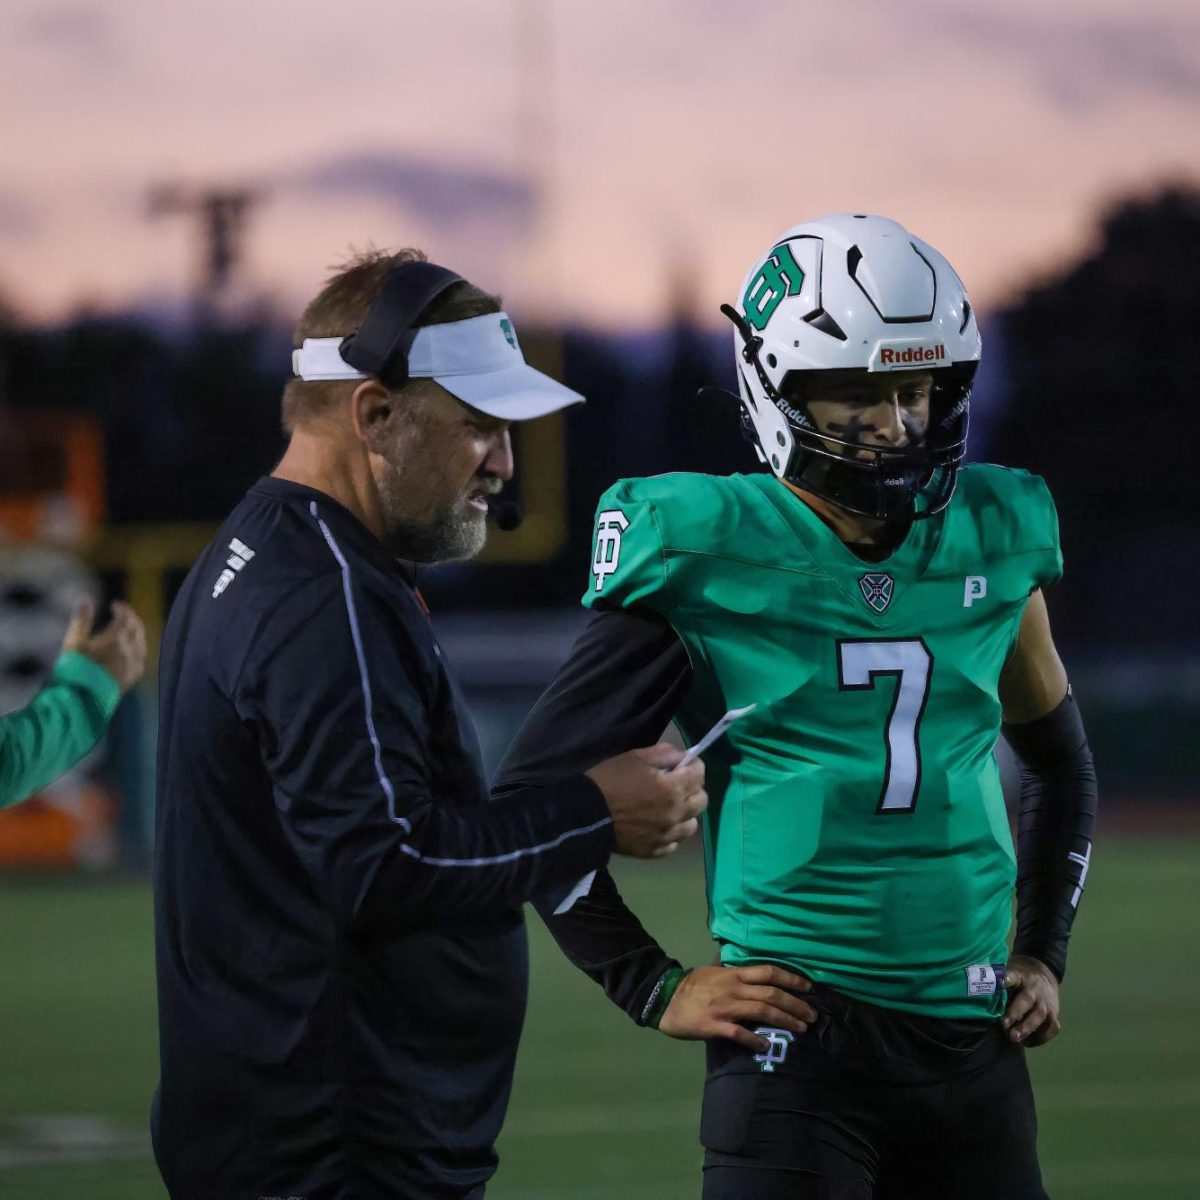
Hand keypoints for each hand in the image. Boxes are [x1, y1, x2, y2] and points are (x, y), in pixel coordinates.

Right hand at [62, 600, 146, 693]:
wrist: (82, 700)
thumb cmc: (75, 669)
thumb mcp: (74, 642)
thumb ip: (81, 620)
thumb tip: (86, 600)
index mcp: (116, 640)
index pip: (125, 618)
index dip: (122, 609)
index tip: (115, 604)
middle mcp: (130, 651)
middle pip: (137, 628)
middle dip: (131, 618)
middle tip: (123, 613)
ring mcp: (134, 664)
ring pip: (142, 642)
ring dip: (137, 631)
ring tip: (128, 628)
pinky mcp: (133, 676)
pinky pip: (142, 656)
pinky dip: (138, 647)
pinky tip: (132, 648)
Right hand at [586, 743, 706, 858]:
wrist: (584, 814)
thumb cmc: (609, 780)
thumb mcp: (634, 757)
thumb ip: (663, 754)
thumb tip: (681, 757)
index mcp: (672, 788)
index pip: (700, 774)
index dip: (693, 765)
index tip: (683, 764)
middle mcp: (676, 814)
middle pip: (701, 801)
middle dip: (693, 789)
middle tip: (677, 784)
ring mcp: (667, 835)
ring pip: (691, 825)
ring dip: (685, 814)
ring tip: (669, 808)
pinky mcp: (655, 851)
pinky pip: (674, 844)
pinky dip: (672, 834)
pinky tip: (659, 826)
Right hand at [659, 964, 816, 1051]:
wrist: (666, 999)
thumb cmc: (692, 985)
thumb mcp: (713, 970)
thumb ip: (731, 968)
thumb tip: (744, 961)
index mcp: (734, 974)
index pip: (769, 972)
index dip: (791, 979)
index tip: (808, 987)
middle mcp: (734, 988)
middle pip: (771, 993)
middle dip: (795, 1004)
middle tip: (812, 1015)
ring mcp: (725, 1007)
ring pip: (761, 1011)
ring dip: (784, 1020)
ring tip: (801, 1028)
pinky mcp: (716, 1026)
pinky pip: (739, 1033)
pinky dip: (754, 1039)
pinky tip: (766, 1044)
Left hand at [1004, 955, 1060, 1046]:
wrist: (1045, 975)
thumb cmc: (1020, 978)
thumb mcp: (1010, 973)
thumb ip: (998, 983)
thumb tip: (976, 992)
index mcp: (1021, 976)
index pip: (1013, 976)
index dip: (1006, 980)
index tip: (999, 984)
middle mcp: (1035, 989)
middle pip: (1026, 1000)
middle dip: (1015, 1013)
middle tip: (1003, 1024)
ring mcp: (1046, 1002)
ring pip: (1039, 1015)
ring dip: (1027, 1028)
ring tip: (1014, 1038)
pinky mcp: (1054, 1014)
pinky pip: (1051, 1027)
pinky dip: (1041, 1037)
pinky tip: (1028, 1043)